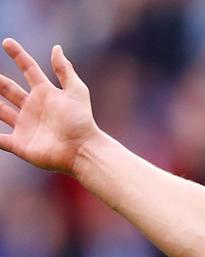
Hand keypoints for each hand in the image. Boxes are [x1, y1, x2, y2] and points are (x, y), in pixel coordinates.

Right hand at [0, 39, 100, 173]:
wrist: (82, 150)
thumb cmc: (81, 121)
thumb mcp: (76, 91)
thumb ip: (65, 70)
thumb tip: (56, 48)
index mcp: (45, 93)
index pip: (29, 69)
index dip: (19, 55)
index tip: (7, 42)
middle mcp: (33, 108)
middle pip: (9, 89)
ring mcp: (25, 125)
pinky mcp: (19, 144)